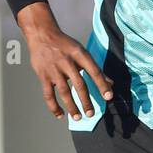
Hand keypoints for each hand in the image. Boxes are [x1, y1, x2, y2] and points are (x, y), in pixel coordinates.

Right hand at [17, 3, 113, 120]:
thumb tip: (110, 83)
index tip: (108, 97)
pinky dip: (54, 106)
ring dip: (72, 106)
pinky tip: (60, 115)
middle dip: (86, 101)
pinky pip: (49, 94)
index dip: (102, 84)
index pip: (94, 71)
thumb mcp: (81, 52)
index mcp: (80, 54)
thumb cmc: (65, 45)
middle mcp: (67, 62)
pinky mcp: (43, 76)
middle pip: (79, 84)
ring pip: (64, 92)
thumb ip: (94, 68)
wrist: (42, 35)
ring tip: (78, 117)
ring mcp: (54, 69)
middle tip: (91, 113)